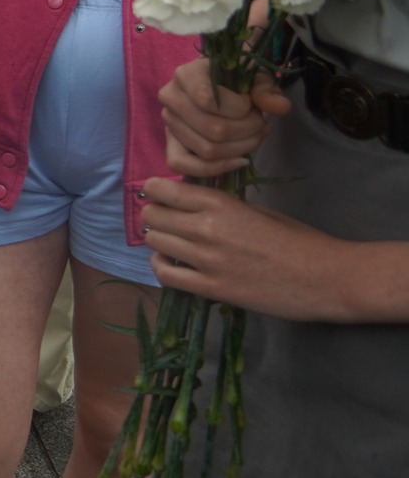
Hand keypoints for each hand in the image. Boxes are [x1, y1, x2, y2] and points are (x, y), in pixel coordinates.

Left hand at [143, 178, 374, 320]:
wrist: (326, 278)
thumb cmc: (298, 240)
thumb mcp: (256, 210)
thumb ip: (221, 206)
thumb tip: (189, 203)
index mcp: (220, 203)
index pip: (162, 189)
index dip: (156, 192)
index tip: (162, 196)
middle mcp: (206, 227)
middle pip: (152, 215)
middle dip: (155, 215)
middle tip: (168, 221)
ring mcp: (207, 260)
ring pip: (153, 242)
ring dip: (158, 240)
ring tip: (172, 242)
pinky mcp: (212, 289)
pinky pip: (165, 275)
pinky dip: (160, 266)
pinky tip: (171, 263)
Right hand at [158, 57, 289, 177]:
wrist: (221, 89)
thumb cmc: (237, 81)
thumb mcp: (254, 78)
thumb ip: (265, 90)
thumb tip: (281, 108)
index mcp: (186, 75)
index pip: (209, 100)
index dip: (240, 108)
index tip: (251, 103)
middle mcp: (170, 98)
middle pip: (213, 129)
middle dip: (248, 131)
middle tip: (261, 124)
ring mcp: (168, 122)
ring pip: (207, 150)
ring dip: (241, 148)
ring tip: (255, 137)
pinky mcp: (170, 144)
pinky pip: (182, 165)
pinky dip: (215, 168)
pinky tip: (240, 160)